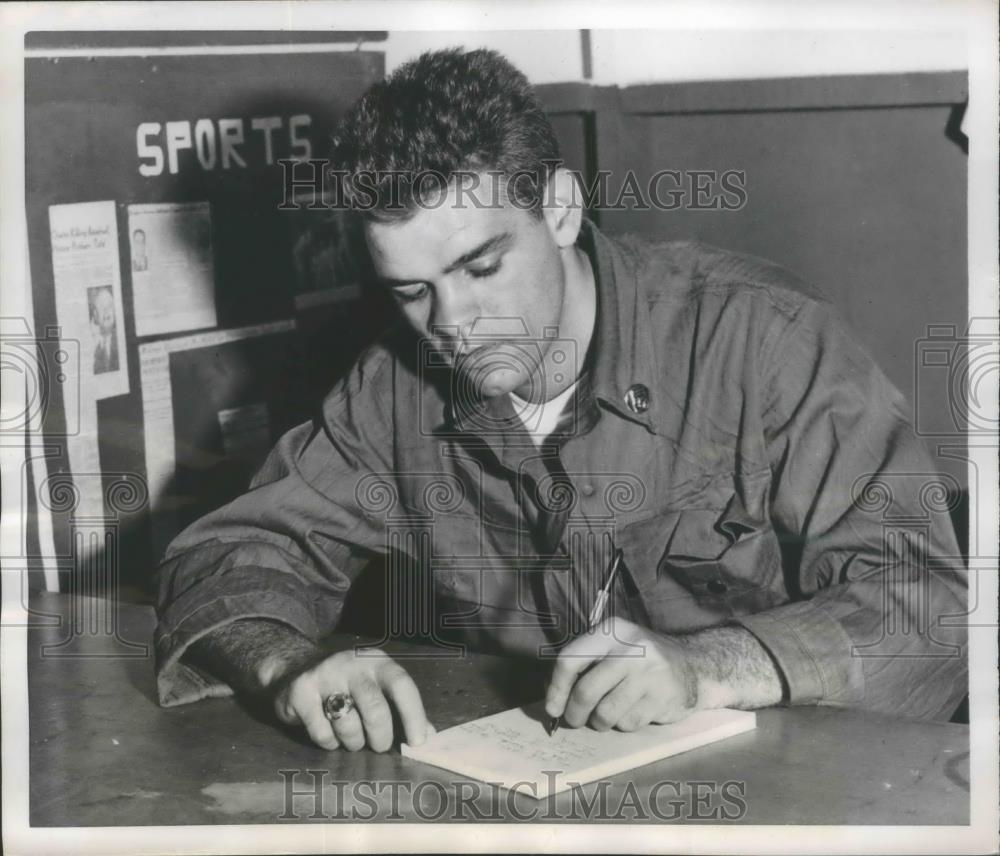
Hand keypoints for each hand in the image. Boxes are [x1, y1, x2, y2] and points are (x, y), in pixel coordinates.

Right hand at [272, 647, 432, 751]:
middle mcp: (352, 664)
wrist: (297, 668)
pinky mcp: (301, 692)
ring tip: (352, 738)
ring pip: (347, 724)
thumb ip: (403, 710)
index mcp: (378, 661)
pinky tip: (329, 733)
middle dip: (380, 736)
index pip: (402, 685)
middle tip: (379, 746)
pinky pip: (322, 732)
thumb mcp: (378, 687)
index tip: (418, 742)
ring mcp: (325, 675)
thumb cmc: (348, 684)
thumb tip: (429, 738)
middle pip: (375, 708)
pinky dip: (329, 742)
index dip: (413, 714)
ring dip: (353, 742)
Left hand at [544, 617, 699, 731]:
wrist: (693, 666)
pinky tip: (633, 711)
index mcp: (611, 631)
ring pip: (605, 713)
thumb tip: (553, 698)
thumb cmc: (641, 660)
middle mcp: (630, 649)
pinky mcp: (662, 698)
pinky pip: (628, 724)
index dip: (556, 688)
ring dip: (600, 722)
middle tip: (574, 720)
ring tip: (607, 713)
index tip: (552, 708)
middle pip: (586, 692)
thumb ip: (583, 665)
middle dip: (575, 713)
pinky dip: (624, 724)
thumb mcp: (613, 648)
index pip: (570, 659)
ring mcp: (649, 674)